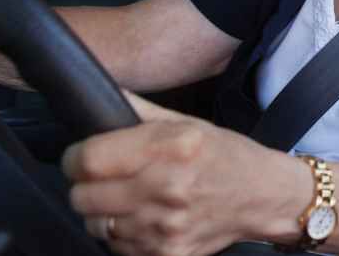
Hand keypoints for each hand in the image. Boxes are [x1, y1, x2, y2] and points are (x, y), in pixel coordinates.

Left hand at [63, 92, 306, 255]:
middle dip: (86, 186)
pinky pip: (117, 246)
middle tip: (104, 179)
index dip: (74, 159)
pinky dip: (124, 234)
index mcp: (173, 147)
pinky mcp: (167, 253)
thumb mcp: (189, 123)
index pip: (89, 160)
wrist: (264, 197)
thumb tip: (99, 97)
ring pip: (96, 224)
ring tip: (129, 199)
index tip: (78, 158)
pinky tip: (145, 218)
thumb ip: (140, 112)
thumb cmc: (227, 157)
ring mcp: (166, 226)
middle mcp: (167, 188)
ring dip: (104, 212)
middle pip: (83, 197)